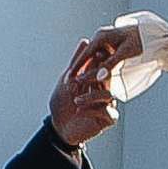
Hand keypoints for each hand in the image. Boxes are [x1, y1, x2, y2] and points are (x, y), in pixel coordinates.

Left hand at [48, 30, 128, 151]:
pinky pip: (108, 112)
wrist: (58, 127)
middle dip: (96, 76)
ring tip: (76, 100)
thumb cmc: (62, 104)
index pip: (102, 66)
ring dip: (92, 95)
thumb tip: (85, 41)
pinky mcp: (107, 119)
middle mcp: (103, 91)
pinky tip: (81, 110)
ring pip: (109, 94)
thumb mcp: (66, 80)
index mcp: (96, 80)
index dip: (98, 60)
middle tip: (84, 77)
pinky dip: (93, 110)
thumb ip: (76, 62)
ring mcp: (107, 105)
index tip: (94, 55)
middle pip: (107, 78)